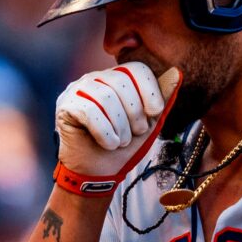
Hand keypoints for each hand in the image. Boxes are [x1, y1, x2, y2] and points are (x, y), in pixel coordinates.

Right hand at [55, 63, 181, 179]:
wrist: (98, 173)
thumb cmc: (123, 147)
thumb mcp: (149, 123)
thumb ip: (161, 99)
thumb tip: (176, 73)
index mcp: (117, 79)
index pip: (137, 68)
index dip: (151, 90)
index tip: (155, 112)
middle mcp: (95, 78)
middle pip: (121, 81)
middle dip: (135, 113)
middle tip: (134, 134)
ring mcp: (77, 89)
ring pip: (105, 97)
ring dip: (120, 127)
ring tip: (120, 142)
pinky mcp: (65, 105)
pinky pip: (89, 111)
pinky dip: (104, 133)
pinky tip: (108, 144)